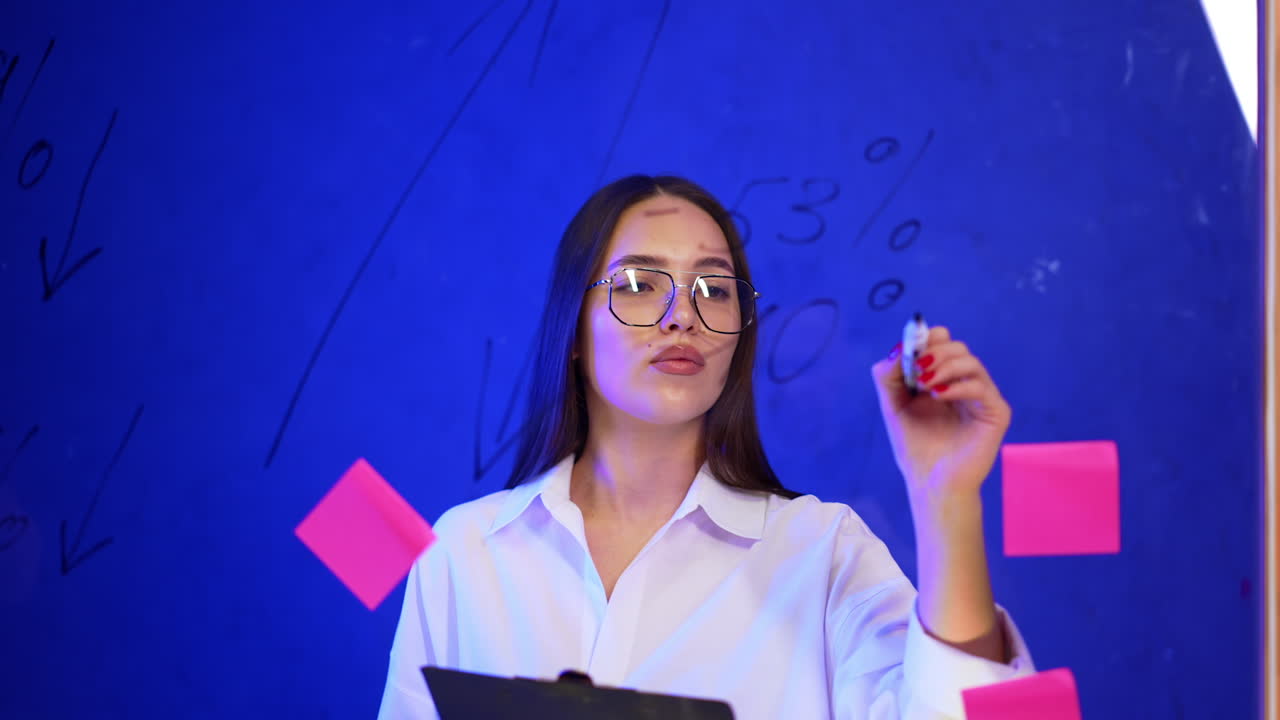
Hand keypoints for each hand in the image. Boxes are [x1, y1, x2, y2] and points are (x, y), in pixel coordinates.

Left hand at [870, 326, 1011, 498]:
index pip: (942, 342)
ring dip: (944, 366)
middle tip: (916, 370)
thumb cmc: (914, 446)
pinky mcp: (996, 413)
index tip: (910, 352)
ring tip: (924, 385)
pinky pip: (982, 386)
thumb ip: (888, 376)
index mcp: (942, 378)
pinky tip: (939, 396)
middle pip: (957, 347)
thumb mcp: (893, 405)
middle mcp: (964, 383)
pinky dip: (958, 386)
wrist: (930, 482)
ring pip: (970, 361)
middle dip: (934, 353)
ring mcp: (982, 397)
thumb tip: (898, 349)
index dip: (926, 340)